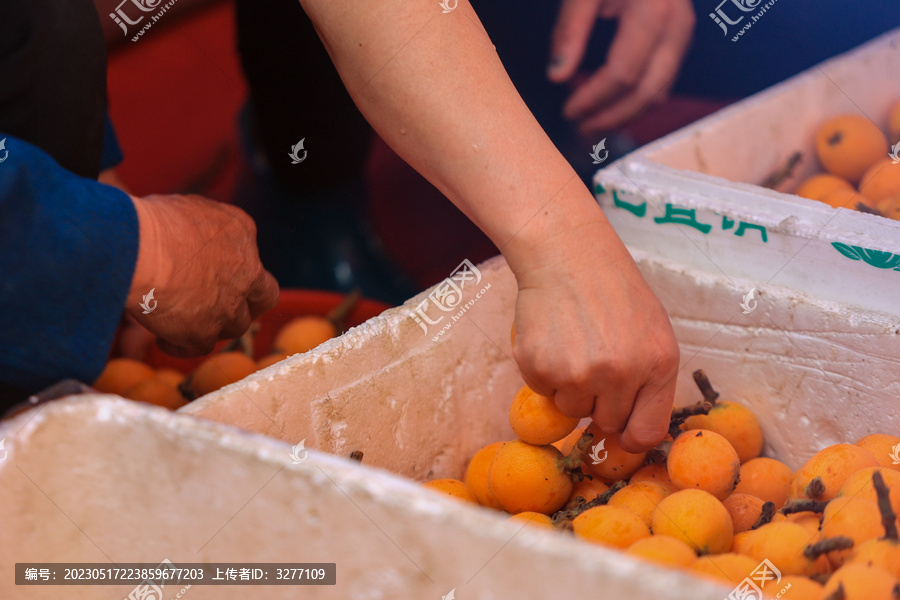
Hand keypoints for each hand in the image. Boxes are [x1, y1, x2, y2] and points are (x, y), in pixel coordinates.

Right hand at [126, 194, 278, 356]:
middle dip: (251, 304)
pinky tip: (164, 341)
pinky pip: (199, 347)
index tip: (215, 273)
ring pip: (236, 325)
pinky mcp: (204, 332)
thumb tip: (188, 232)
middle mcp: (246, 271)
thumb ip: (199, 224)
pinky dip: (182, 346)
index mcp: (240, 231)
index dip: (236, 269)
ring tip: (187, 321)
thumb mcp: (186, 207)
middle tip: (227, 306)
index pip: (250, 254)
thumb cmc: (150, 221)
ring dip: (216, 326)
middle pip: (264, 296)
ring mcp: (229, 305)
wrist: (138, 250)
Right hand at [508, 200, 678, 452]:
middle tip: (592, 361)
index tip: (620, 430)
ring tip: (572, 343)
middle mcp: (620, 374)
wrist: (566, 253)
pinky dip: (544, 371)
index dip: (630, 436)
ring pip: (571, 410)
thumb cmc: (613, 289)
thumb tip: (632, 432)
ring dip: (569, 387)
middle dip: (599, 401)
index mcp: (657, 364)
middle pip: (606, 422)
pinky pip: (542, 391)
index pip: (646, 433)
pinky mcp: (539, 368)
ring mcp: (577, 373)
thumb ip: (649, 381)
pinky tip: (552, 337)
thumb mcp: (652, 330)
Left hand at [547, 0, 694, 133]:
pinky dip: (637, 98)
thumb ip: (570, 30)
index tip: (567, 111)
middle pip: (648, 90)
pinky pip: (663, 78)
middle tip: (579, 130)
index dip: (593, 98)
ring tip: (592, 124)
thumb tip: (556, 77)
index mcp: (654, 10)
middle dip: (612, 117)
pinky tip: (611, 104)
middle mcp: (676, 24)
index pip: (623, 72)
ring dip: (626, 114)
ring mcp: (683, 31)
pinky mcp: (678, 36)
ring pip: (660, 90)